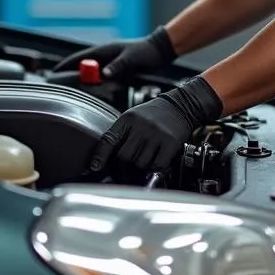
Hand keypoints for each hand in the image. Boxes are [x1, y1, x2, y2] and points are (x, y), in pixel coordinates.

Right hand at [53, 25, 175, 80]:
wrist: (160, 51)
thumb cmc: (146, 51)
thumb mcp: (131, 58)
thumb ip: (118, 65)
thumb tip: (105, 74)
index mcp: (105, 50)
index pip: (80, 57)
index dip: (66, 64)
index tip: (54, 71)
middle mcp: (105, 56)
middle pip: (83, 67)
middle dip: (72, 75)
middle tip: (61, 86)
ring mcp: (110, 63)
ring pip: (92, 74)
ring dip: (86, 81)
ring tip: (74, 91)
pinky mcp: (117, 69)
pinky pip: (102, 78)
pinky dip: (97, 84)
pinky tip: (93, 92)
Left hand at [89, 76, 222, 172]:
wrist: (180, 106)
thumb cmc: (153, 114)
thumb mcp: (133, 117)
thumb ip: (121, 134)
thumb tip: (106, 159)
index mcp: (128, 119)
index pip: (109, 140)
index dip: (100, 156)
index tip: (94, 168)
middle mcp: (141, 126)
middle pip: (124, 157)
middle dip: (124, 164)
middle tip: (128, 164)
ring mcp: (156, 135)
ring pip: (139, 164)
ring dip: (140, 166)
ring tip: (145, 157)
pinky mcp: (170, 143)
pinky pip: (156, 165)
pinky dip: (154, 168)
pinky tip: (155, 161)